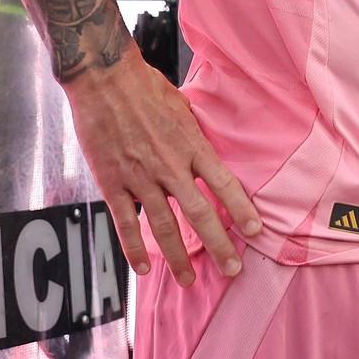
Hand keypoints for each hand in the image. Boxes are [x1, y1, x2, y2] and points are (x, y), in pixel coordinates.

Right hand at [63, 54, 260, 284]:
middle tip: (232, 269)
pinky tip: (144, 267)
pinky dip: (134, 248)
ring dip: (178, 257)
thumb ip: (194, 134)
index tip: (255, 231)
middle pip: (200, 213)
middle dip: (218, 244)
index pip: (224, 183)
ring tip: (188, 279)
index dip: (241, 209)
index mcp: (191, 144)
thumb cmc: (145, 86)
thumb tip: (206, 150)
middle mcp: (170, 165)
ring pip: (164, 226)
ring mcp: (140, 177)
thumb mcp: (182, 106)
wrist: (103, 79)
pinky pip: (125, 223)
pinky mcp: (113, 183)